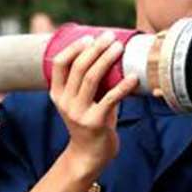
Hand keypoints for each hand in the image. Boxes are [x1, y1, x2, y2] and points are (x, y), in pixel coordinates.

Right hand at [51, 33, 137, 178]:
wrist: (89, 155)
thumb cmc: (89, 122)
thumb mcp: (79, 101)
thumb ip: (86, 82)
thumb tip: (106, 53)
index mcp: (57, 94)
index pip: (59, 64)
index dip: (73, 48)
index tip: (89, 38)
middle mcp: (65, 102)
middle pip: (78, 67)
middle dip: (95, 49)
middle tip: (110, 37)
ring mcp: (79, 113)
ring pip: (91, 79)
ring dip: (106, 60)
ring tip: (119, 48)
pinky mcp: (95, 122)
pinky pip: (110, 99)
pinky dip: (123, 86)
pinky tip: (133, 77)